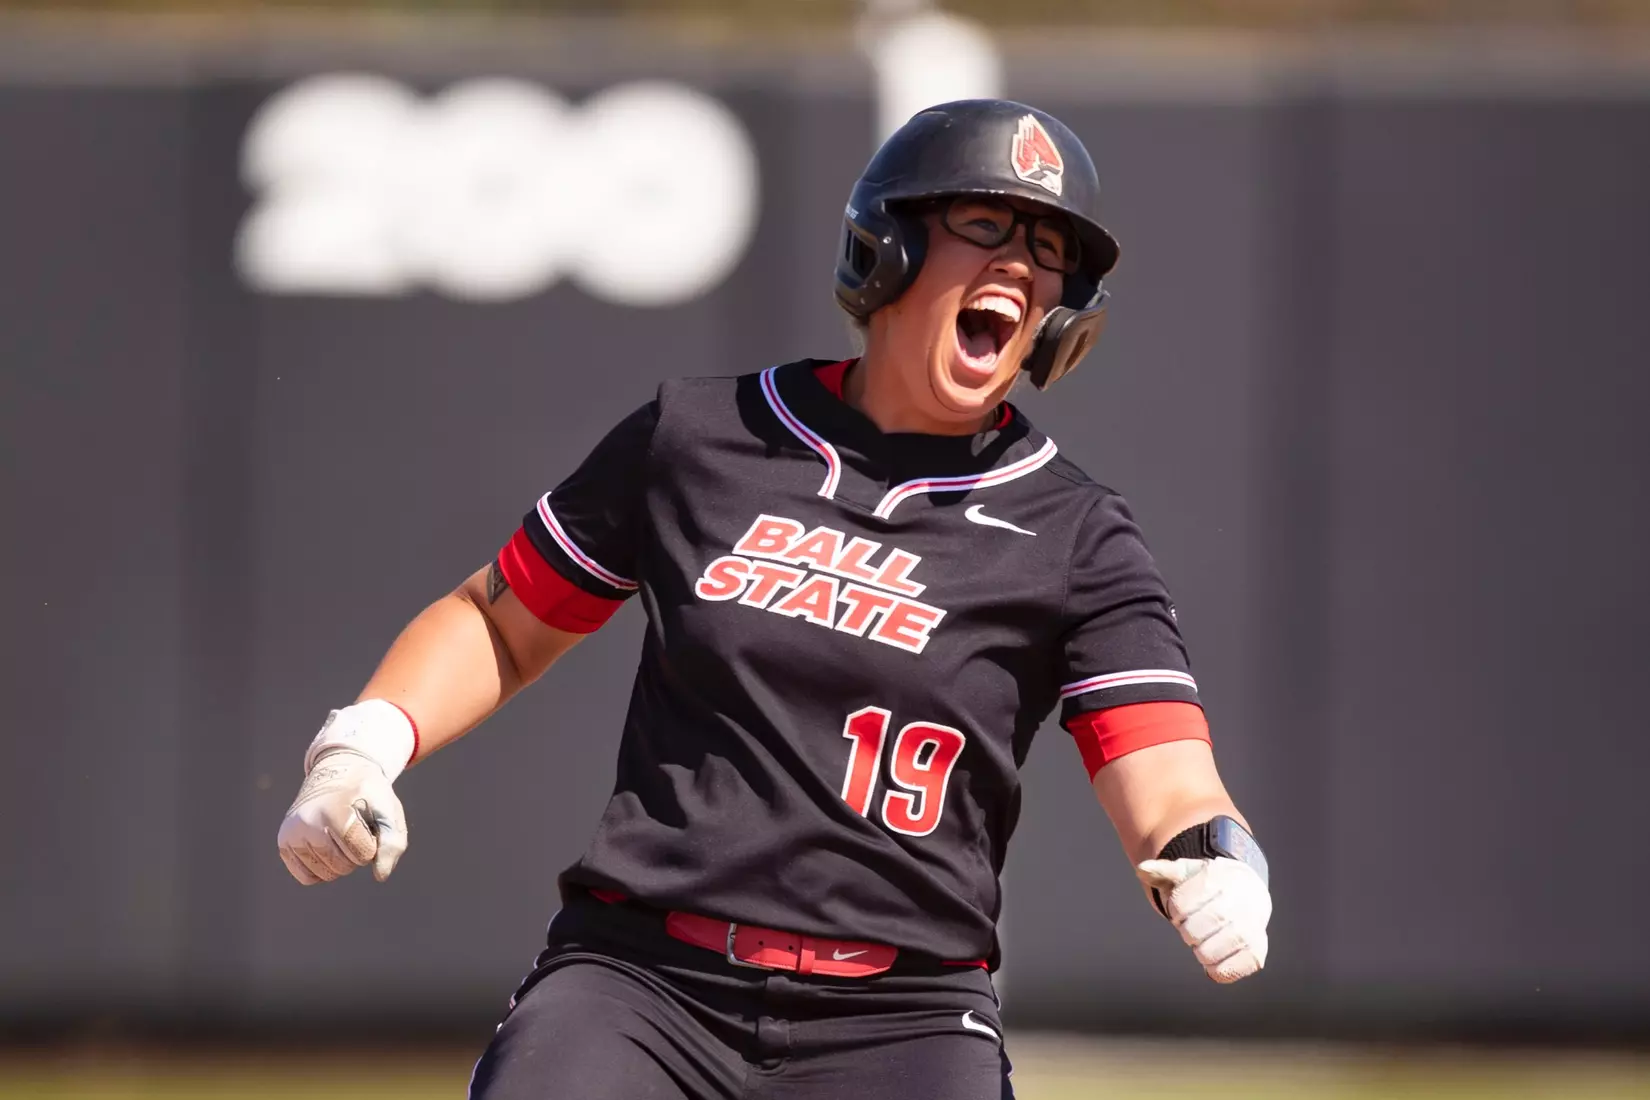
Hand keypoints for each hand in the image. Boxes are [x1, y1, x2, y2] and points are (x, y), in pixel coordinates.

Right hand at [277, 748, 407, 884]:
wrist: (336, 771)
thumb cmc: (366, 793)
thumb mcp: (388, 809)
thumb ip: (392, 842)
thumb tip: (380, 876)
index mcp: (335, 812)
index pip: (364, 854)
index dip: (372, 842)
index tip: (367, 821)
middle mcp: (308, 823)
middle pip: (344, 867)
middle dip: (356, 852)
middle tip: (353, 825)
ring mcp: (292, 834)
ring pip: (326, 874)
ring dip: (340, 861)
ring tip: (339, 832)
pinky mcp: (283, 843)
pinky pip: (307, 877)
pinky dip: (322, 868)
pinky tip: (326, 846)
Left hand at [1135, 856, 1270, 983]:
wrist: (1250, 892)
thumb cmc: (1210, 884)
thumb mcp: (1187, 872)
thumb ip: (1162, 871)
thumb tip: (1142, 869)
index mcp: (1217, 882)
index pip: (1179, 906)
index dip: (1177, 910)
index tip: (1188, 904)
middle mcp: (1237, 906)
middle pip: (1191, 933)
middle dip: (1188, 931)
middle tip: (1198, 923)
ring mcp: (1249, 931)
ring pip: (1206, 955)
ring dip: (1200, 950)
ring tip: (1210, 936)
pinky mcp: (1256, 954)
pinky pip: (1224, 973)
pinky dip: (1215, 969)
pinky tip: (1219, 953)